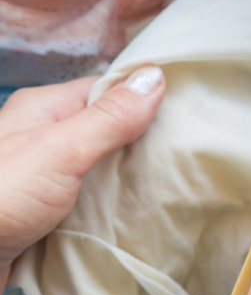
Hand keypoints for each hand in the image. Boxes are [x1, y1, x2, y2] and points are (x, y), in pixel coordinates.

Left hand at [0, 66, 165, 288]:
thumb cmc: (1, 197)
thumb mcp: (61, 150)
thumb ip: (109, 118)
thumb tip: (154, 75)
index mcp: (43, 109)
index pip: (107, 91)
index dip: (146, 100)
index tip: (188, 117)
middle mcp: (43, 137)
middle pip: (107, 132)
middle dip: (143, 146)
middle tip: (187, 159)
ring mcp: (45, 176)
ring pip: (101, 170)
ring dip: (130, 182)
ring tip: (172, 189)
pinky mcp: (47, 212)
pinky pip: (91, 202)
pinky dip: (113, 210)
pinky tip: (138, 218)